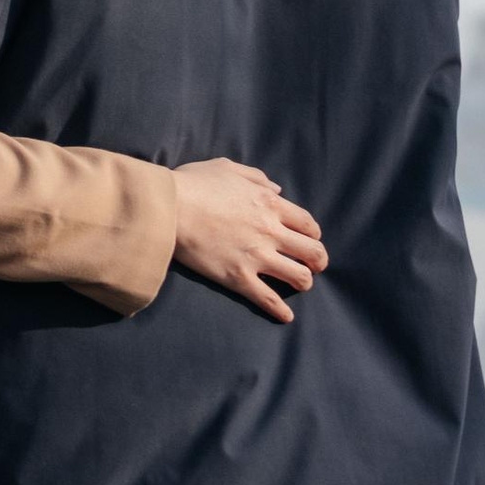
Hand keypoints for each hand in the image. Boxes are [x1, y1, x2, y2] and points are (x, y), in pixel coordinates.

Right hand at [168, 162, 327, 322]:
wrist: (167, 207)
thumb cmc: (192, 184)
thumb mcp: (228, 168)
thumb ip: (257, 177)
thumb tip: (277, 190)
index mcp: (269, 204)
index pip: (308, 224)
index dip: (313, 234)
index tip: (309, 240)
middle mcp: (270, 231)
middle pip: (312, 251)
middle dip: (318, 260)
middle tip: (314, 265)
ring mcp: (256, 256)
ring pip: (298, 276)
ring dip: (304, 282)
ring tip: (300, 285)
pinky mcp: (238, 277)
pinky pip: (267, 298)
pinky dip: (280, 310)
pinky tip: (287, 316)